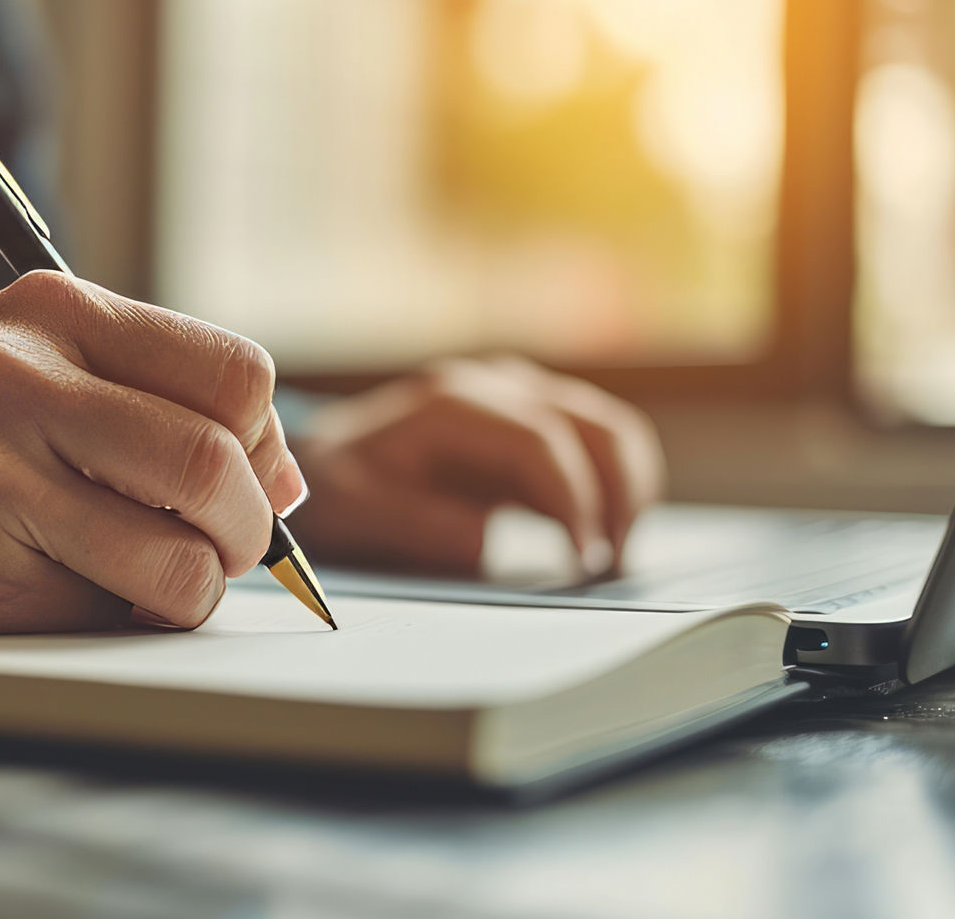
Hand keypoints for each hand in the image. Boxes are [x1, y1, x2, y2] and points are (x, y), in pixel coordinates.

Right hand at [0, 271, 305, 632]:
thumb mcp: (44, 381)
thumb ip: (161, 407)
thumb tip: (291, 480)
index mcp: (54, 309)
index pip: (234, 371)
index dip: (265, 441)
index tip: (246, 479)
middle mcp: (21, 369)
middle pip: (218, 457)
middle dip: (249, 527)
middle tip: (226, 548)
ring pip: (184, 545)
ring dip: (198, 584)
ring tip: (158, 577)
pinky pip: (121, 601)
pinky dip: (135, 615)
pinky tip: (85, 590)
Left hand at [288, 357, 663, 578]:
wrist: (325, 463)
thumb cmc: (338, 488)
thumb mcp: (355, 511)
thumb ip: (415, 525)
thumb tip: (486, 542)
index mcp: (452, 405)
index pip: (538, 439)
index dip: (571, 497)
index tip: (582, 558)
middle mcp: (495, 389)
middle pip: (589, 423)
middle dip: (617, 492)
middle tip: (615, 564)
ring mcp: (520, 403)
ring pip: (605, 428)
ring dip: (628, 488)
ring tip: (619, 555)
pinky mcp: (534, 429)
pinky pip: (596, 446)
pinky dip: (617, 487)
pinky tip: (610, 537)